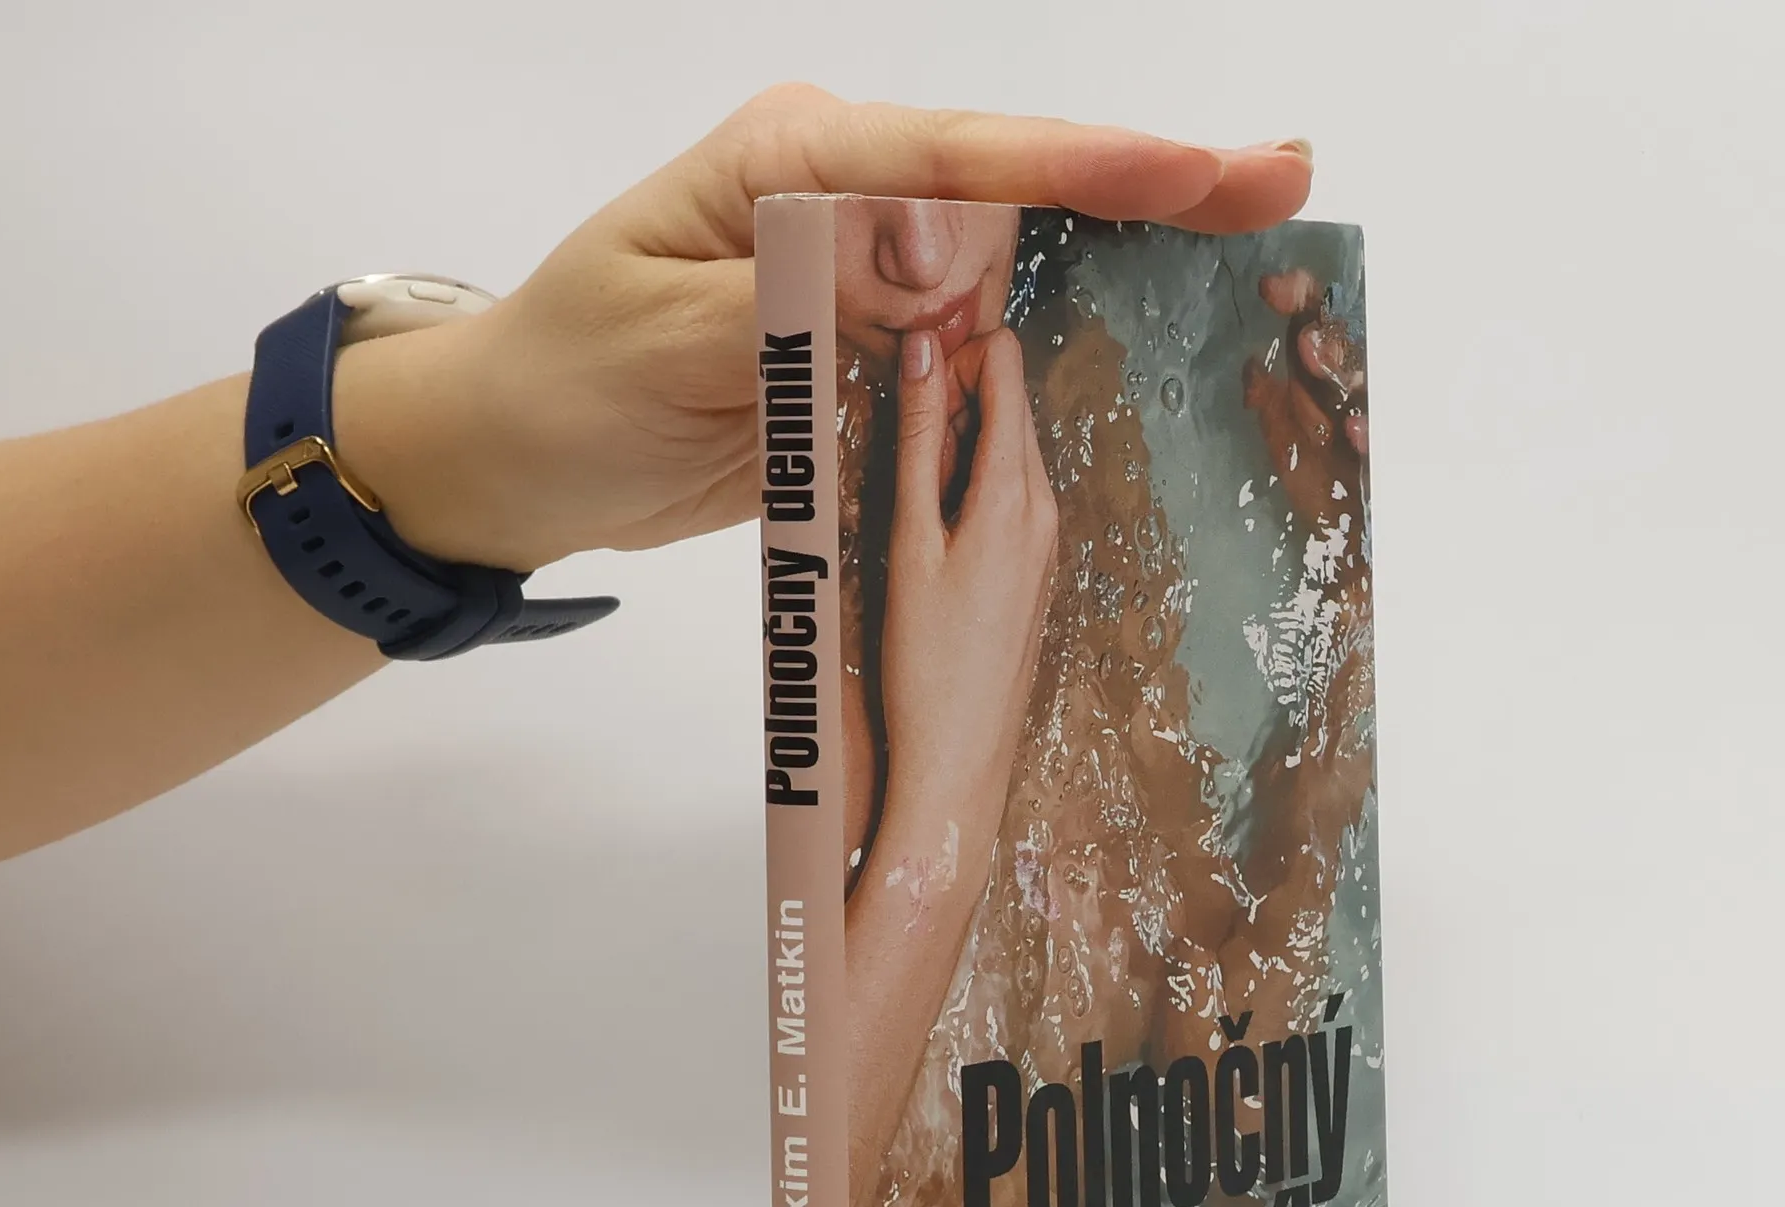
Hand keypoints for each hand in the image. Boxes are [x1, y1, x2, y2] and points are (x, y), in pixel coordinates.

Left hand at [336, 87, 1313, 571]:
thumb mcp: (664, 340)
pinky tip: (1132, 357)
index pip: (952, 158)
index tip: (1191, 178)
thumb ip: (797, 302)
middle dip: (1144, 192)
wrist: (518, 457)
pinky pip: (969, 354)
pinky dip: (1048, 356)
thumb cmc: (565, 384)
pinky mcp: (861, 355)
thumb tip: (932, 261)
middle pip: (1011, 191)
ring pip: (1009, 268)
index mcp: (789, 166)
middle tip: (1277, 188)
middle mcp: (839, 203)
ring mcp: (858, 280)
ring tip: (1245, 264)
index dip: (1078, 171)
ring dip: (1120, 271)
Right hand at [878, 325, 1055, 833]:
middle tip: (895, 451)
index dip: (953, 356)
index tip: (907, 385)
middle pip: (1008, 402)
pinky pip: (1008, 496)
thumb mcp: (909, 540)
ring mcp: (1047, 539)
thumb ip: (916, 440)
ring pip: (1005, 450)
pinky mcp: (1036, 568)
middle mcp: (1046, 506)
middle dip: (950, 402)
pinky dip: (968, 490)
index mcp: (1017, 491)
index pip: (1005, 365)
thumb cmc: (926, 661)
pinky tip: (931, 537)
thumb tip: (923, 353)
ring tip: (907, 506)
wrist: (960, 755)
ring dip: (953, 450)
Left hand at [1243, 268, 1367, 532]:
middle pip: (1342, 348)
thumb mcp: (1285, 440)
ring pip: (1361, 383)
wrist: (1347, 536)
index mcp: (1323, 378)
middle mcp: (1349, 390)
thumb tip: (1252, 367)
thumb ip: (1268, 403)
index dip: (1297, 299)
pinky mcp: (1384, 457)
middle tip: (1296, 327)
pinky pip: (1379, 442)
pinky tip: (1353, 430)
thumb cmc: (1320, 479)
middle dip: (1320, 334)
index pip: (1314, 325)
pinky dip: (1367, 434)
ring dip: (1338, 368)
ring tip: (1312, 352)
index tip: (1270, 287)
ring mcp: (1369, 419)